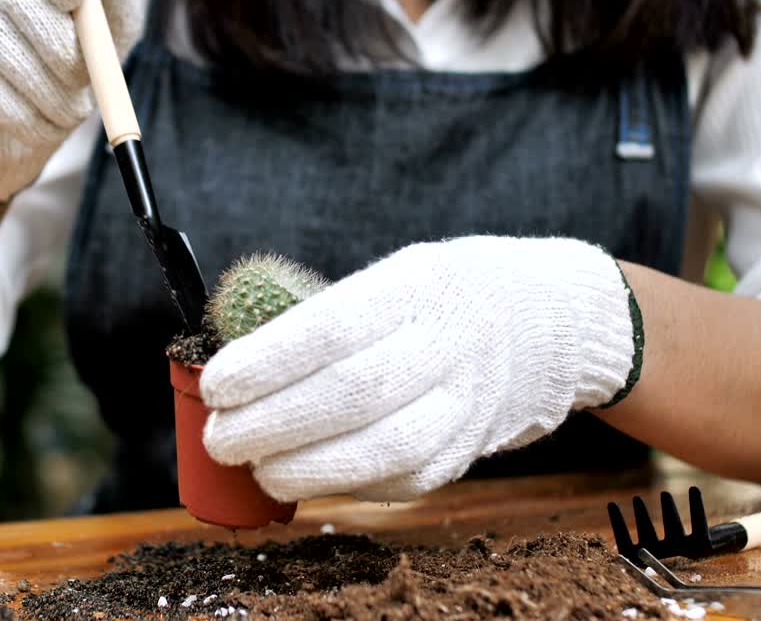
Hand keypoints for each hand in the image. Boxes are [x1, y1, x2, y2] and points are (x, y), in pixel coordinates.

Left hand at [200, 236, 641, 501]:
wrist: (543, 324)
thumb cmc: (436, 298)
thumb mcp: (391, 275)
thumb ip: (323, 315)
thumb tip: (233, 364)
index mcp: (419, 286)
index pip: (335, 328)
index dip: (268, 363)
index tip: (217, 384)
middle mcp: (449, 345)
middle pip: (354, 394)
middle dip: (272, 423)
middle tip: (219, 436)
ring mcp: (465, 405)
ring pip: (381, 451)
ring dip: (302, 467)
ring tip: (253, 465)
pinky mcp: (463, 454)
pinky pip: (396, 481)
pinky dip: (339, 485)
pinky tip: (299, 476)